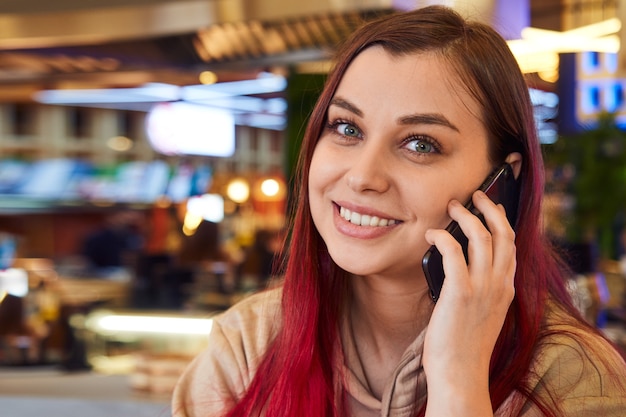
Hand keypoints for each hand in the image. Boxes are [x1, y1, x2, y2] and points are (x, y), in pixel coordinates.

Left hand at [422, 190, 515, 415]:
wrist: (460, 373)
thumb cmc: (463, 343)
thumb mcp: (481, 311)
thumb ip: (479, 287)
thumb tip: (459, 259)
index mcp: (506, 288)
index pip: (511, 245)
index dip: (503, 220)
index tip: (493, 205)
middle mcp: (500, 285)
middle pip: (502, 233)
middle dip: (489, 208)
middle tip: (473, 195)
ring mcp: (482, 288)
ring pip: (481, 237)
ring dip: (465, 216)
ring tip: (451, 207)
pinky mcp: (460, 293)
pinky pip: (453, 253)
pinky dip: (441, 237)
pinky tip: (430, 235)